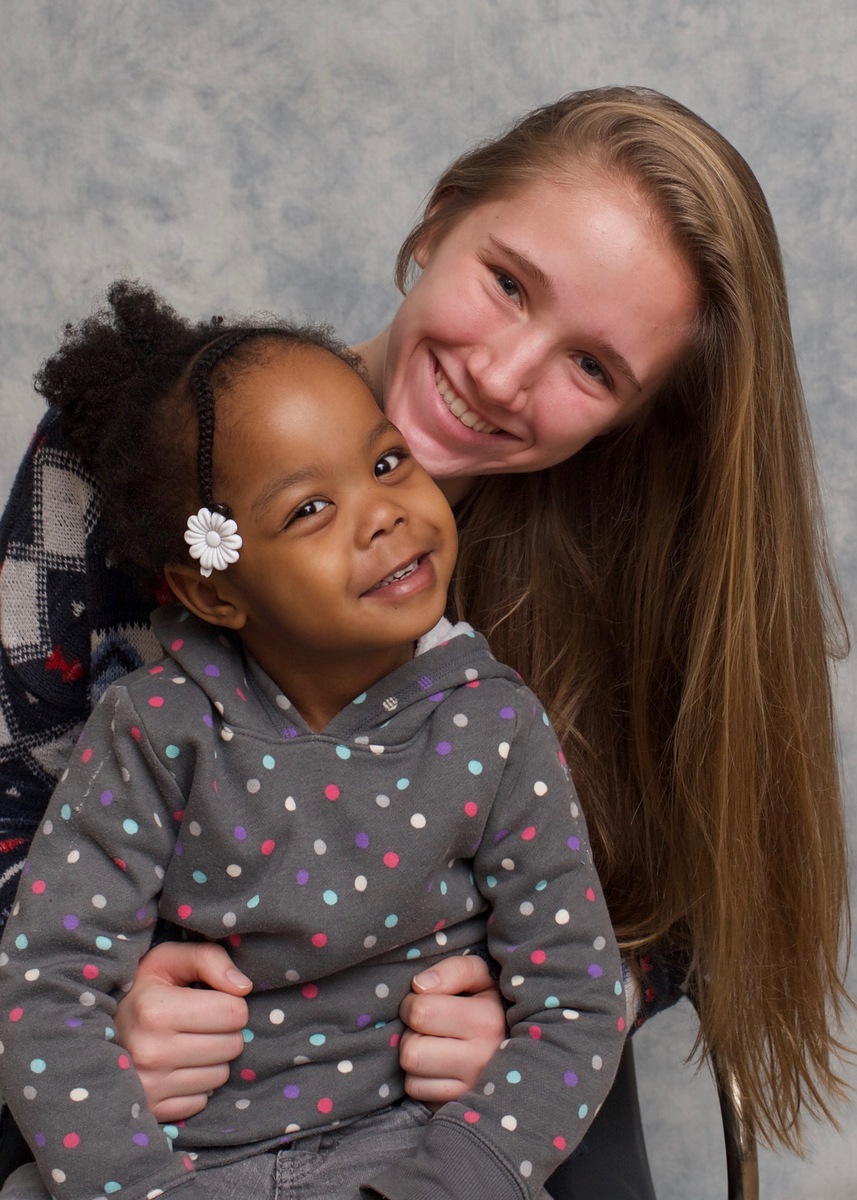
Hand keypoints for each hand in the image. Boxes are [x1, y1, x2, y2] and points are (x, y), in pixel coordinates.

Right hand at [114, 941, 251, 1121]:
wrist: (91, 1034)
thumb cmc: (140, 991)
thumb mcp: (168, 960)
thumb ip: (209, 959)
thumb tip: (244, 987)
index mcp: (156, 1011)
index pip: (234, 1012)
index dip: (230, 1002)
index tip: (210, 999)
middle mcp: (151, 1052)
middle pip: (232, 1045)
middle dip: (224, 1030)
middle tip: (199, 1022)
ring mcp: (149, 1087)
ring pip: (220, 1075)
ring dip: (212, 1058)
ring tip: (186, 1043)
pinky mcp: (151, 1111)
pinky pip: (201, 1101)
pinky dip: (196, 1085)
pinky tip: (176, 1068)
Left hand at [398, 955, 505, 1105]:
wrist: (524, 1044)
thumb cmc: (489, 1003)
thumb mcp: (480, 976)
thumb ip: (453, 970)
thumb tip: (419, 986)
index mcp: (487, 1021)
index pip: (420, 1012)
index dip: (412, 1003)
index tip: (425, 1001)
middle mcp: (482, 1060)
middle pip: (411, 1050)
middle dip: (412, 1033)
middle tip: (427, 1027)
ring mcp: (473, 1089)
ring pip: (412, 1075)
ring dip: (415, 1057)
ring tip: (433, 1045)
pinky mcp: (461, 1106)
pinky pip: (418, 1093)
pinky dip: (420, 1079)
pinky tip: (437, 1067)